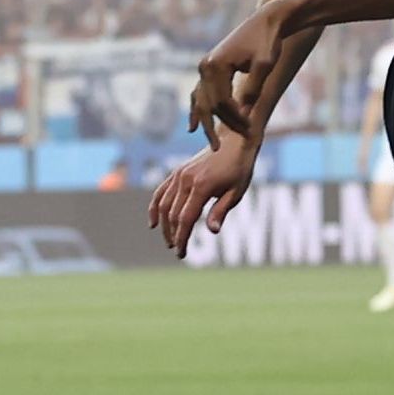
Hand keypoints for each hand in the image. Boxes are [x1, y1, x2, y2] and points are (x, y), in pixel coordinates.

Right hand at [148, 138, 255, 252]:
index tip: (181, 253)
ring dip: (164, 225)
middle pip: (172, 214)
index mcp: (201, 186)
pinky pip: (161, 192)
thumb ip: (221, 211)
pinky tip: (154, 223)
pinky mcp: (177, 172)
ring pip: (164, 205)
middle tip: (178, 251)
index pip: (186, 219)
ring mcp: (179, 175)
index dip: (182, 238)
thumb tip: (212, 231)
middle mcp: (186, 180)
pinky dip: (155, 207)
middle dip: (173, 235)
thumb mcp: (236, 192)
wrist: (234, 141)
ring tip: (169, 241)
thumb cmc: (239, 168)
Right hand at [190, 5, 287, 137]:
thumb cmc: (268, 41)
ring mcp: (205, 66)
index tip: (251, 128)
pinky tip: (193, 128)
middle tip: (244, 138)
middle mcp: (205, 66)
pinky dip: (198, 110)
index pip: (222, 101)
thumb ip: (253, 89)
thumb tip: (244, 113)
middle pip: (211, 104)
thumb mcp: (264, 66)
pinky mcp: (210, 68)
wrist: (266, 21)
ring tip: (214, 145)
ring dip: (211, 123)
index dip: (236, 117)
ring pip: (203, 101)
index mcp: (215, 64)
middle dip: (226, 123)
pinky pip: (200, 93)